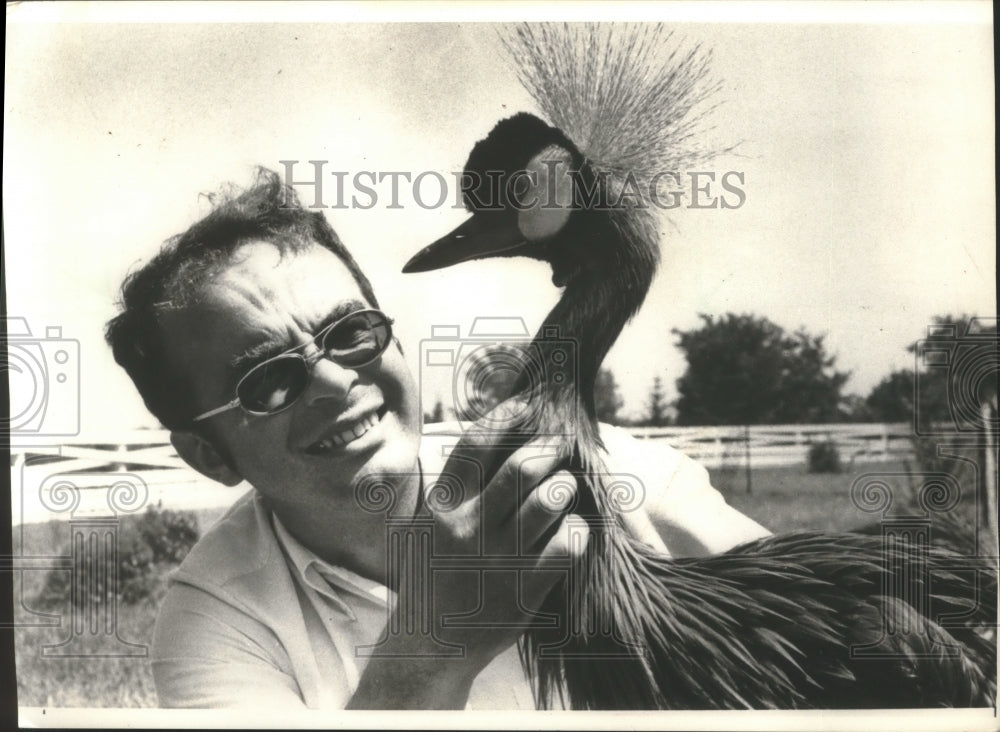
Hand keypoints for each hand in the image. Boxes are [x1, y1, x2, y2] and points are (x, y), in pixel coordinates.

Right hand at [351, 401, 588, 707]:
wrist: (428, 644)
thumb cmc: (431, 573)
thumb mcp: (426, 524)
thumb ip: (454, 486)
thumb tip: (492, 434)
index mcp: (441, 507)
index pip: (475, 446)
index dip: (505, 416)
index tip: (527, 403)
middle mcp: (468, 529)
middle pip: (521, 469)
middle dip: (548, 448)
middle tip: (560, 444)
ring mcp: (497, 560)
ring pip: (548, 502)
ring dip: (564, 486)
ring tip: (564, 486)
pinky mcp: (524, 591)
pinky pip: (566, 546)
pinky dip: (576, 530)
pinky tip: (571, 529)